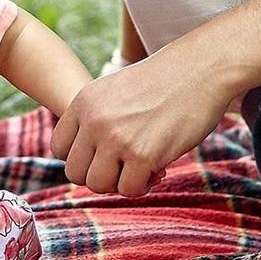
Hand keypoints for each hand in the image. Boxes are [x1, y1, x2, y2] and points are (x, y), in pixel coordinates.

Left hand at [48, 46, 233, 197]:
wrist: (201, 69)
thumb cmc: (164, 81)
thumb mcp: (115, 90)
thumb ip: (96, 118)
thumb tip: (91, 160)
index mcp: (84, 101)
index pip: (59, 147)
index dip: (82, 156)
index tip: (105, 152)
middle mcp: (94, 120)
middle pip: (75, 172)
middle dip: (100, 174)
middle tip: (125, 164)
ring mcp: (117, 138)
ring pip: (98, 185)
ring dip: (121, 182)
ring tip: (142, 166)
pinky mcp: (143, 155)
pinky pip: (129, 190)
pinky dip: (143, 185)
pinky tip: (158, 167)